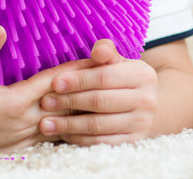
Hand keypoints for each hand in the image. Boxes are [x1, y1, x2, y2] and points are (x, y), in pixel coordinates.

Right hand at [0, 25, 92, 156]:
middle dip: (85, 89)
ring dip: (77, 110)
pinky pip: (49, 140)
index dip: (75, 69)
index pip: (54, 82)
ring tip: (96, 98)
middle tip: (106, 77)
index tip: (95, 59)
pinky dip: (63, 129)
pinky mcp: (18, 149)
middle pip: (64, 103)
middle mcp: (24, 122)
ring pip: (60, 124)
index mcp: (15, 102)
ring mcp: (23, 138)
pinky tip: (72, 125)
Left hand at [38, 39, 158, 145]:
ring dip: (69, 124)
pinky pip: (102, 142)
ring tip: (46, 123)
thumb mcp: (117, 61)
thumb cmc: (121, 77)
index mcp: (142, 75)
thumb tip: (98, 49)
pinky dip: (80, 138)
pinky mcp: (134, 142)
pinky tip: (63, 133)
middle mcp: (147, 100)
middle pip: (100, 101)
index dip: (78, 80)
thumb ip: (106, 53)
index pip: (104, 77)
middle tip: (46, 102)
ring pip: (99, 125)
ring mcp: (142, 123)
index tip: (55, 82)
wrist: (145, 104)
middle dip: (69, 101)